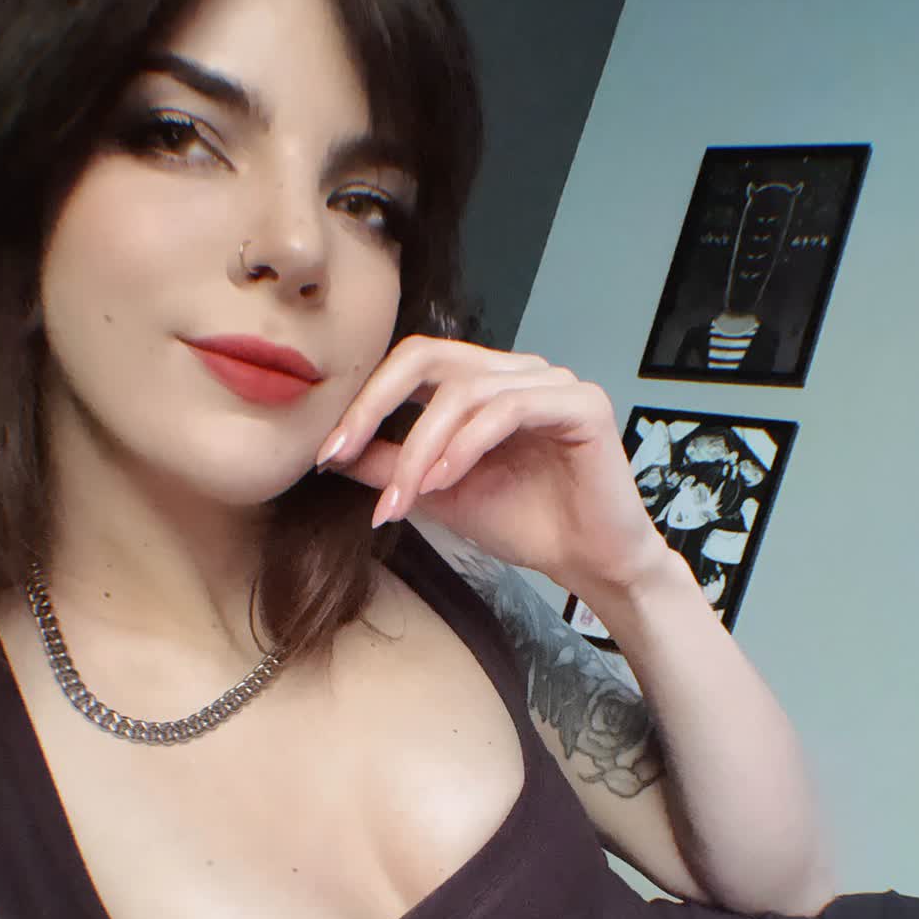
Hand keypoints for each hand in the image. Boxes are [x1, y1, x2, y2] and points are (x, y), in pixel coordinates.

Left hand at [314, 335, 669, 597]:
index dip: (366, 399)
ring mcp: (552, 382)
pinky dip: (467, 445)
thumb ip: (392, 467)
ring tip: (403, 497)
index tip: (327, 451)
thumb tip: (335, 453)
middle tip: (342, 452)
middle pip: (430, 356)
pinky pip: (509, 409)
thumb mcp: (440, 494)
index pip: (414, 364)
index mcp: (486, 383)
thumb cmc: (526, 523)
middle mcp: (517, 371)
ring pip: (465, 391)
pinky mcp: (583, 404)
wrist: (590, 562)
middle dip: (377, 405)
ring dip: (421, 448)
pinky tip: (444, 481)